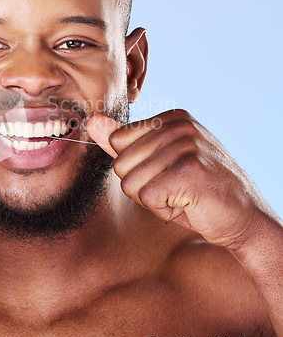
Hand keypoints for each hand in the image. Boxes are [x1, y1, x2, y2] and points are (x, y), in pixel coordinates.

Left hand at [87, 109, 269, 249]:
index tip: (166, 173)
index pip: (118, 141)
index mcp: (172, 117)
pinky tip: (187, 205)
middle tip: (175, 188)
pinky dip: (162, 210)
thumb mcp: (157, 161)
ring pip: (130, 182)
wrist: (244, 218)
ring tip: (182, 196)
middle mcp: (180, 126)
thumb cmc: (197, 190)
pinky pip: (146, 196)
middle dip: (142, 186)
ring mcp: (186, 146)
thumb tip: (92, 122)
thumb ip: (123, 142)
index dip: (136, 167)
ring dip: (153, 200)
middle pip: (120, 163)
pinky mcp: (189, 171)